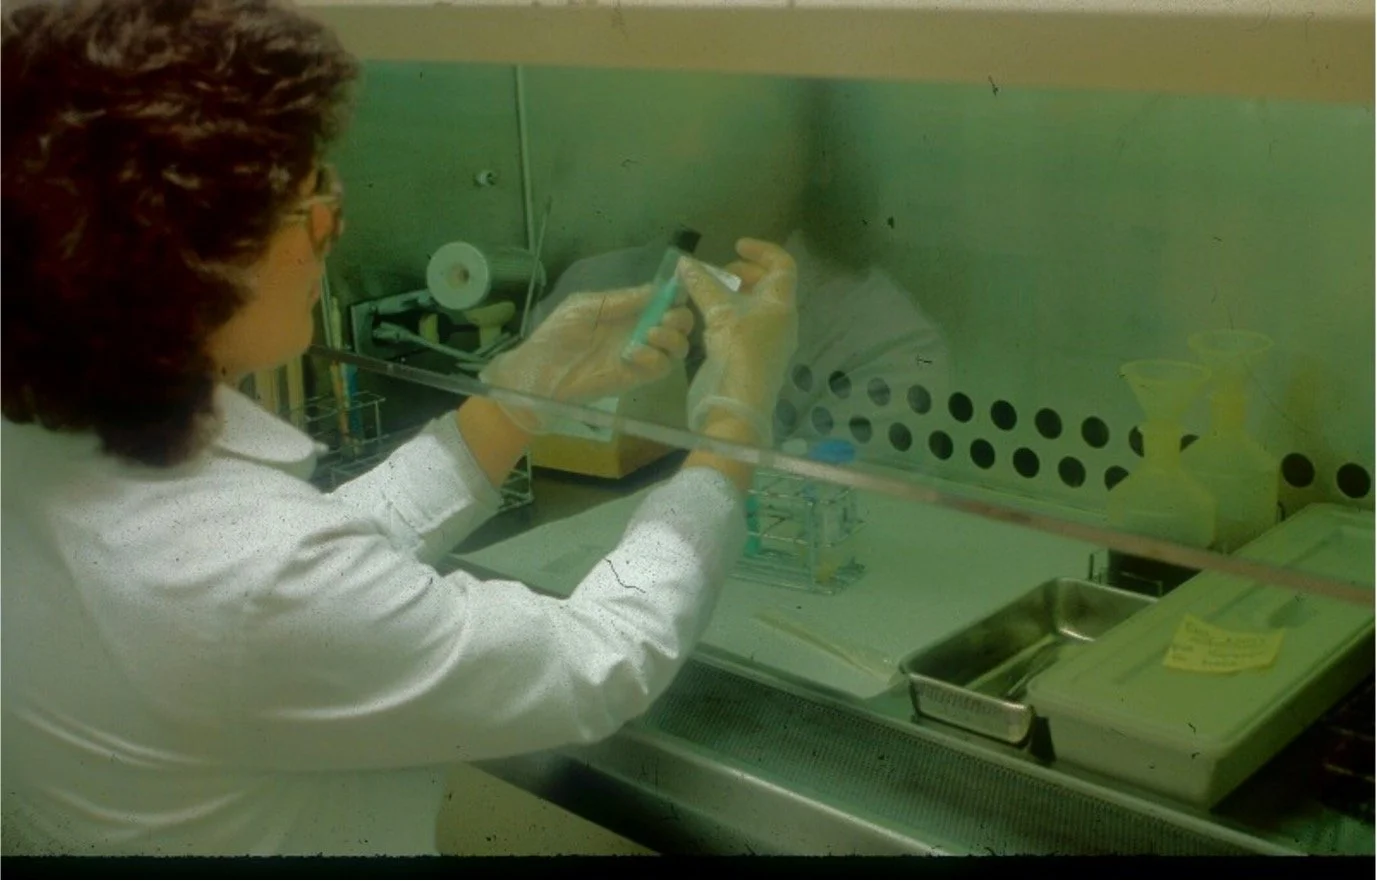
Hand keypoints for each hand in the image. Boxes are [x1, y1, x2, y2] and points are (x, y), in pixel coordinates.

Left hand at [480, 285, 693, 430]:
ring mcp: (641, 355)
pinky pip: (662, 368)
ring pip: (678, 347)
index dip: (676, 294)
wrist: (541, 371)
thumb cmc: (558, 334)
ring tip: (651, 334)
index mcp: (629, 310)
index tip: (676, 291)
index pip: (664, 300)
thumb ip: (620, 299)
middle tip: (664, 318)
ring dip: (672, 337)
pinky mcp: (637, 377)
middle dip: (680, 317)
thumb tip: (655, 289)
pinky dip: (655, 358)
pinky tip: (633, 353)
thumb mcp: (586, 306)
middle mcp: (640, 330)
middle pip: (680, 323)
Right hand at [679, 238, 798, 446]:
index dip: (762, 251)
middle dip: (743, 273)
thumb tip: (684, 262)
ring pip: (757, 306)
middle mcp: (782, 320)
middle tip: (717, 274)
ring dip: (735, 295)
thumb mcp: (719, 312)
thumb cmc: (738, 350)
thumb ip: (702, 284)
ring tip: (709, 294)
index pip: (783, 266)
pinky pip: (748, 325)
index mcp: (782, 304)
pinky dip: (732, 314)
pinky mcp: (756, 357)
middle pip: (769, 285)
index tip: (736, 246)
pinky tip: (711, 320)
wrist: (740, 402)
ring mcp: (771, 341)